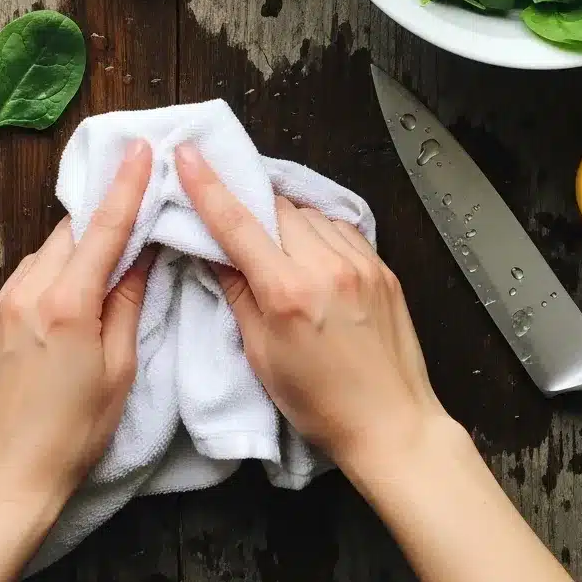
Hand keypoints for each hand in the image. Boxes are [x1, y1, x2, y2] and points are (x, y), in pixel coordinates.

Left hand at [0, 139, 154, 581]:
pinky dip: (52, 272)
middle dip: (100, 217)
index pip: (103, 229)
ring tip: (102, 264)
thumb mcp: (119, 369)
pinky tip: (68, 294)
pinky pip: (26, 278)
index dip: (126, 186)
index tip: (139, 149)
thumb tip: (142, 255)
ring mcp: (1, 305)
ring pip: (46, 253)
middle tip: (130, 206)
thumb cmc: (75, 432)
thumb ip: (127, 303)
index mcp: (67, 304)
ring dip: (75, 248)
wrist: (6, 476)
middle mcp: (27, 293)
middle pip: (70, 233)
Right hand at [176, 143, 581, 581]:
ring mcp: (360, 263)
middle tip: (241, 228)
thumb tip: (213, 253)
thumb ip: (237, 295)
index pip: (237, 224)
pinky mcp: (382, 267)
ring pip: (309, 214)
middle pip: (276, 208)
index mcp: (288, 293)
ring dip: (287, 222)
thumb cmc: (320, 403)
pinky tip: (314, 258)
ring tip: (282, 254)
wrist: (393, 425)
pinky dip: (319, 233)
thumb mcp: (262, 356)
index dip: (207, 186)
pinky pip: (340, 228)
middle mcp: (326, 267)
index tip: (188, 156)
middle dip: (254, 210)